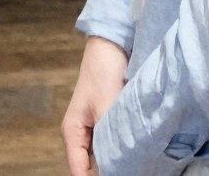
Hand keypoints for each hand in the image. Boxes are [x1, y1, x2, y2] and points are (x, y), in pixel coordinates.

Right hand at [62, 36, 129, 175]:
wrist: (111, 45)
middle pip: (89, 168)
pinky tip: (136, 155)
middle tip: (130, 170)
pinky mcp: (107, 123)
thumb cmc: (103, 72)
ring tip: (134, 166)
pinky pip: (111, 146)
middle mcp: (81, 134)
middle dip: (107, 172)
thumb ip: (109, 138)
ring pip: (102, 157)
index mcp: (72, 132)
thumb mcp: (107, 107)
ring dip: (115, 163)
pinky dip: (121, 152)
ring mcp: (94, 129)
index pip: (79, 171)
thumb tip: (116, 166)